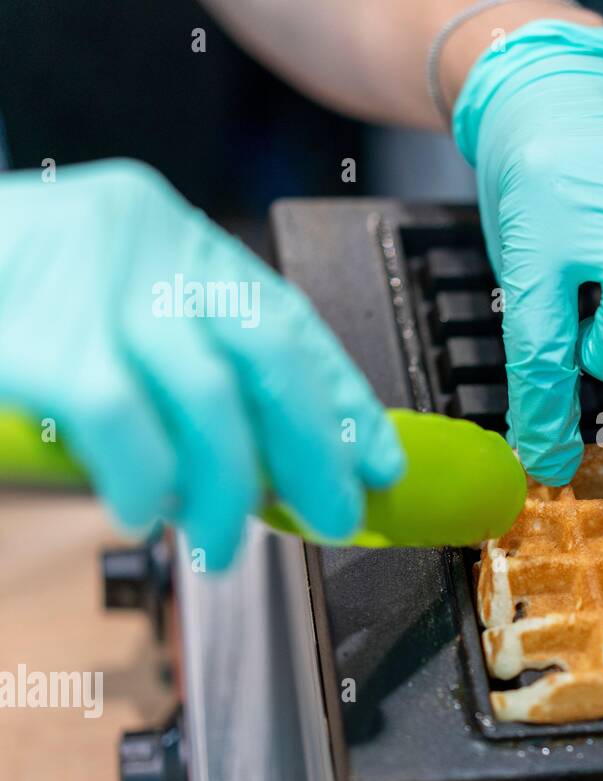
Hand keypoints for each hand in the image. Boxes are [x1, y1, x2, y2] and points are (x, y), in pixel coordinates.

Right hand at [0, 159, 404, 568]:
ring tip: (216, 538)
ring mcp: (90, 279)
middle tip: (331, 517)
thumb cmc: (4, 302)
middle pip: (268, 352)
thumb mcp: (103, 313)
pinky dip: (147, 475)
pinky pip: (125, 419)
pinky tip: (144, 508)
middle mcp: (145, 240)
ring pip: (210, 394)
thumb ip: (177, 366)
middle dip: (313, 448)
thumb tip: (266, 462)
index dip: (341, 396)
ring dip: (227, 483)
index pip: (285, 319)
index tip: (379, 460)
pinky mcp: (39, 335)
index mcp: (169, 235)